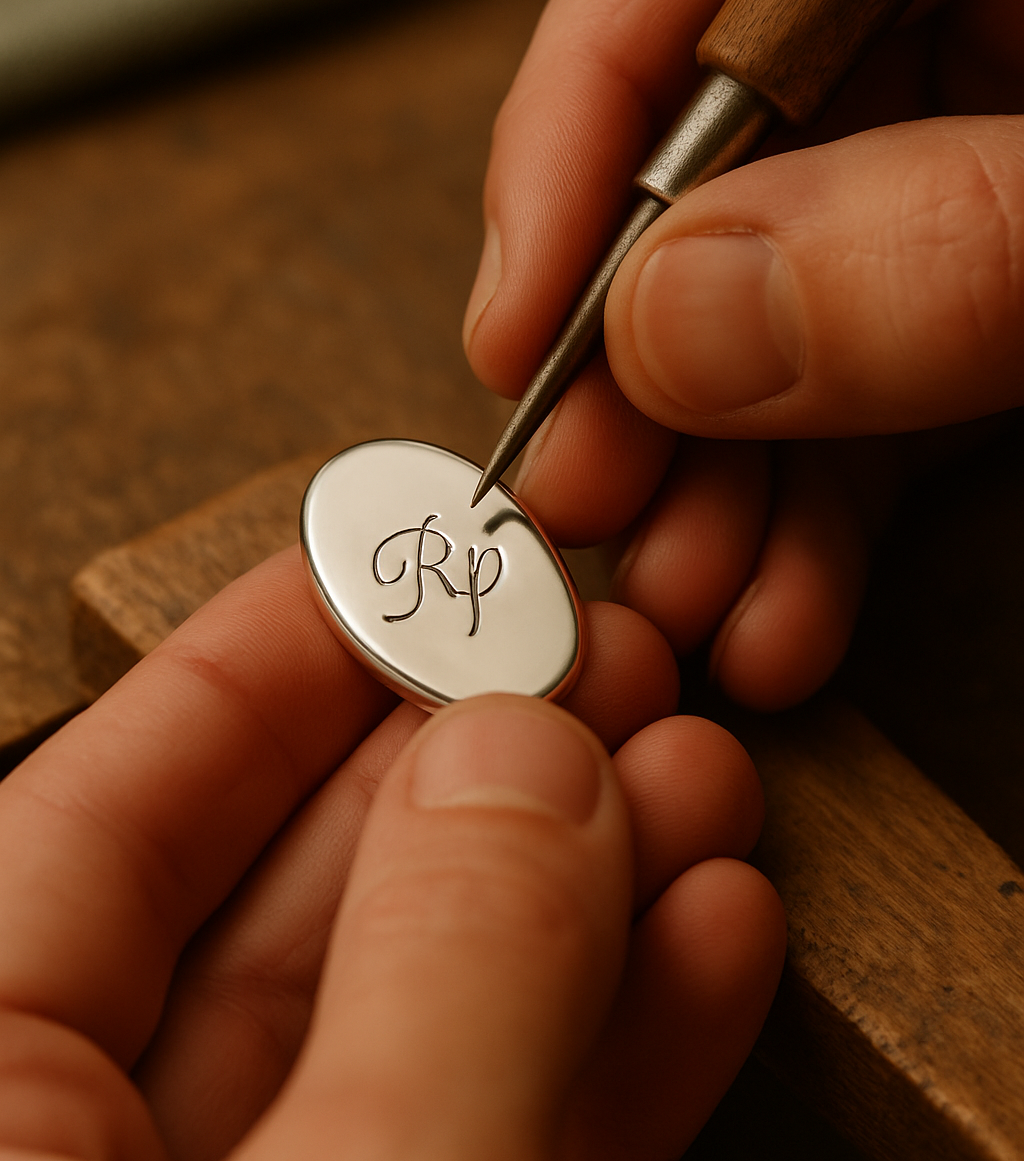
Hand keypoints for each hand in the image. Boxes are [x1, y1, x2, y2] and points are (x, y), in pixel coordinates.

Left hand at [0, 546, 782, 1158]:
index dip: (268, 660)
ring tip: (696, 777)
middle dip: (482, 764)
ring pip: (427, 1017)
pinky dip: (617, 1047)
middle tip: (601, 659)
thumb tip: (528, 758)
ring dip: (588, 891)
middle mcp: (103, 1154)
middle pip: (298, 896)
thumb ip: (438, 978)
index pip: (109, 808)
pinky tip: (708, 934)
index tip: (401, 562)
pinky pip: (504, 1142)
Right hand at [463, 0, 1023, 710]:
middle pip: (708, 153)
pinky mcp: (992, 289)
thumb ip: (950, 231)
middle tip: (586, 503)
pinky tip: (784, 609)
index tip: (525, 315)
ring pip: (778, 305)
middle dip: (641, 357)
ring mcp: (963, 150)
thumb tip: (673, 327)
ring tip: (682, 601)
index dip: (573, 127)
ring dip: (720, 475)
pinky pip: (873, 389)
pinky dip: (822, 512)